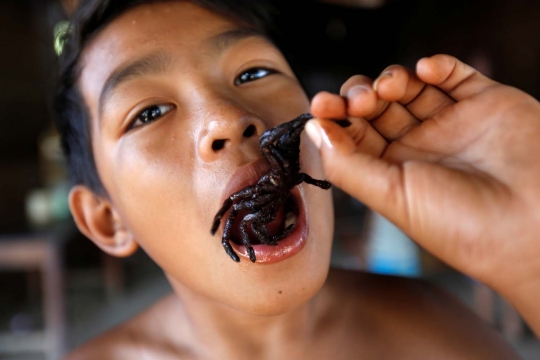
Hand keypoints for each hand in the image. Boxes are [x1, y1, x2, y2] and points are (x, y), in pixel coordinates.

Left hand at [306, 54, 539, 334]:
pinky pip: (454, 74)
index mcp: (393, 173)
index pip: (354, 136)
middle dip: (360, 96)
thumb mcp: (392, 197)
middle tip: (360, 100)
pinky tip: (425, 71)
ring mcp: (451, 123)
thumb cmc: (462, 224)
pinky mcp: (485, 103)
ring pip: (410, 88)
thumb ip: (347, 164)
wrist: (535, 226)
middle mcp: (419, 147)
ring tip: (391, 88)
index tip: (321, 106)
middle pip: (376, 108)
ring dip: (392, 79)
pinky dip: (436, 66)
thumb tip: (313, 129)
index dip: (335, 119)